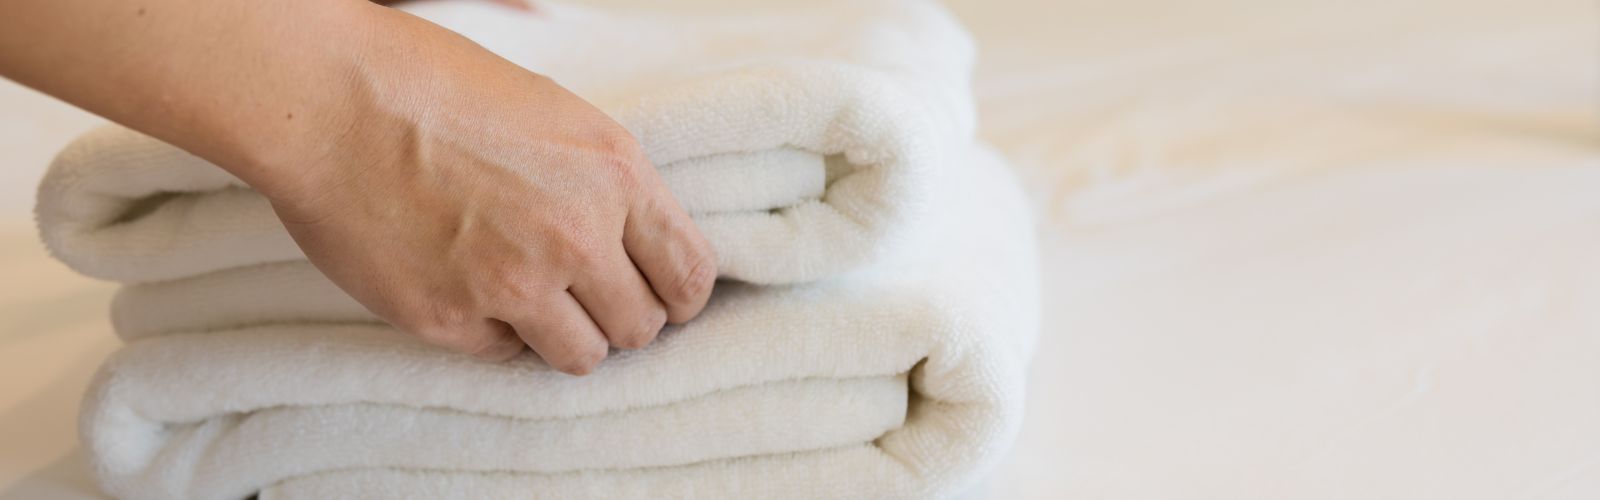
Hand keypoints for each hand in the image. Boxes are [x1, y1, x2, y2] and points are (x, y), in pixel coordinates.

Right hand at [266, 7, 715, 373]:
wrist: (331, 99)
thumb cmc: (437, 88)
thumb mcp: (557, 116)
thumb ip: (609, 184)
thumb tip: (642, 244)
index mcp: (615, 174)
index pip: (688, 274)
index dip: (679, 296)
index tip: (663, 300)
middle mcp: (576, 235)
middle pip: (640, 327)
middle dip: (619, 316)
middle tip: (586, 297)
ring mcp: (513, 283)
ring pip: (582, 356)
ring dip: (563, 335)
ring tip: (529, 296)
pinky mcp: (453, 319)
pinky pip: (504, 353)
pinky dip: (494, 330)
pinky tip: (467, 281)